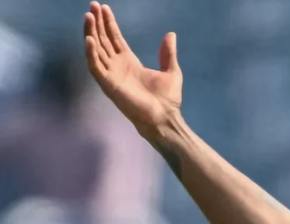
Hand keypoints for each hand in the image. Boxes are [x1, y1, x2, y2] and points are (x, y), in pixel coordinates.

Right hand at [83, 2, 181, 137]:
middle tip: (93, 5)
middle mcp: (117, 66)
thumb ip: (168, 53)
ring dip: (91, 33)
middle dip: (97, 23)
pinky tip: (90, 39)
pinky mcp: (108, 85)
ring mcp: (111, 75)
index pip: (114, 38)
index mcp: (130, 62)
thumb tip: (171, 34)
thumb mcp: (171, 71)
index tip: (103, 7)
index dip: (109, 23)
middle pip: (103, 40)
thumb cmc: (167, 99)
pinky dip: (91, 53)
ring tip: (89, 16)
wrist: (165, 118)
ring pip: (96, 50)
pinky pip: (96, 67)